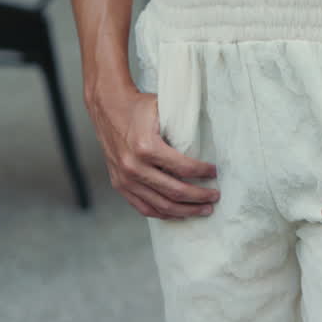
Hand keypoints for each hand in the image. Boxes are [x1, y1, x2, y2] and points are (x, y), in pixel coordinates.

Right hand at [89, 85, 219, 219]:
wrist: (107, 108)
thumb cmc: (138, 107)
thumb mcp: (162, 108)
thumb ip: (181, 125)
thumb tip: (206, 139)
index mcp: (146, 147)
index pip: (182, 168)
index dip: (202, 172)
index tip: (214, 172)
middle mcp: (134, 167)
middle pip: (174, 192)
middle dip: (199, 197)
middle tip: (214, 196)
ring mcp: (125, 179)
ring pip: (161, 206)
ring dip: (185, 211)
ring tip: (202, 210)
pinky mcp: (119, 185)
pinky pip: (144, 208)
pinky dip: (163, 213)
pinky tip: (178, 213)